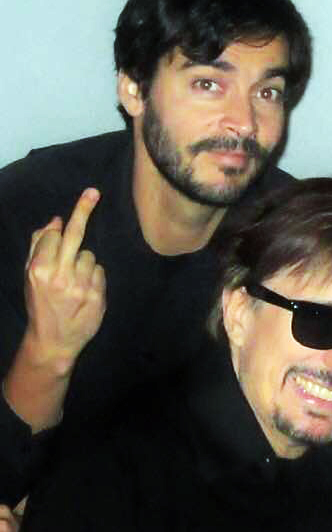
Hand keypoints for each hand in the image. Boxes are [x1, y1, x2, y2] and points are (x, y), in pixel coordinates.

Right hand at [22, 188, 106, 371]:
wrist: (53, 340)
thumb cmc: (40, 304)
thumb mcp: (30, 277)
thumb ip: (39, 248)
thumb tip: (55, 221)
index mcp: (39, 270)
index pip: (55, 236)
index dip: (60, 230)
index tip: (85, 198)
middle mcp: (59, 276)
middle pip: (76, 236)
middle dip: (83, 210)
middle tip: (94, 191)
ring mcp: (81, 286)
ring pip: (90, 256)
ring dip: (84, 262)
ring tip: (73, 281)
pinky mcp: (98, 296)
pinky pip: (100, 272)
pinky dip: (94, 276)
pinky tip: (84, 289)